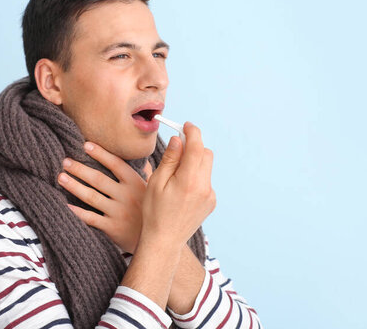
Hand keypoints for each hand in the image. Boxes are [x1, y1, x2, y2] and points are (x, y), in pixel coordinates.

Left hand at [57, 142, 152, 253]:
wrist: (158, 238)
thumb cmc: (150, 210)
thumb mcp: (152, 189)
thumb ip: (145, 171)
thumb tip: (141, 153)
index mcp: (136, 183)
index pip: (116, 164)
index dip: (100, 154)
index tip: (85, 145)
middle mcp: (127, 196)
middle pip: (99, 179)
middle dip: (80, 168)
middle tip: (65, 161)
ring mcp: (119, 212)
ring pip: (91, 196)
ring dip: (74, 186)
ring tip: (61, 177)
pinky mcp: (112, 228)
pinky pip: (91, 218)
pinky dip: (77, 212)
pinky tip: (65, 205)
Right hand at [139, 122, 215, 249]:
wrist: (164, 240)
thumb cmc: (154, 211)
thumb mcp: (156, 182)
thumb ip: (170, 159)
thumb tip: (179, 139)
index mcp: (188, 180)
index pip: (196, 146)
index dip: (192, 132)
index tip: (186, 125)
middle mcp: (204, 187)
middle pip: (205, 154)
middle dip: (194, 146)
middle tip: (178, 146)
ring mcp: (210, 195)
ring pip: (206, 167)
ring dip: (194, 162)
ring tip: (176, 172)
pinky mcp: (211, 202)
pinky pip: (206, 180)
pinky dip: (196, 176)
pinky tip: (181, 189)